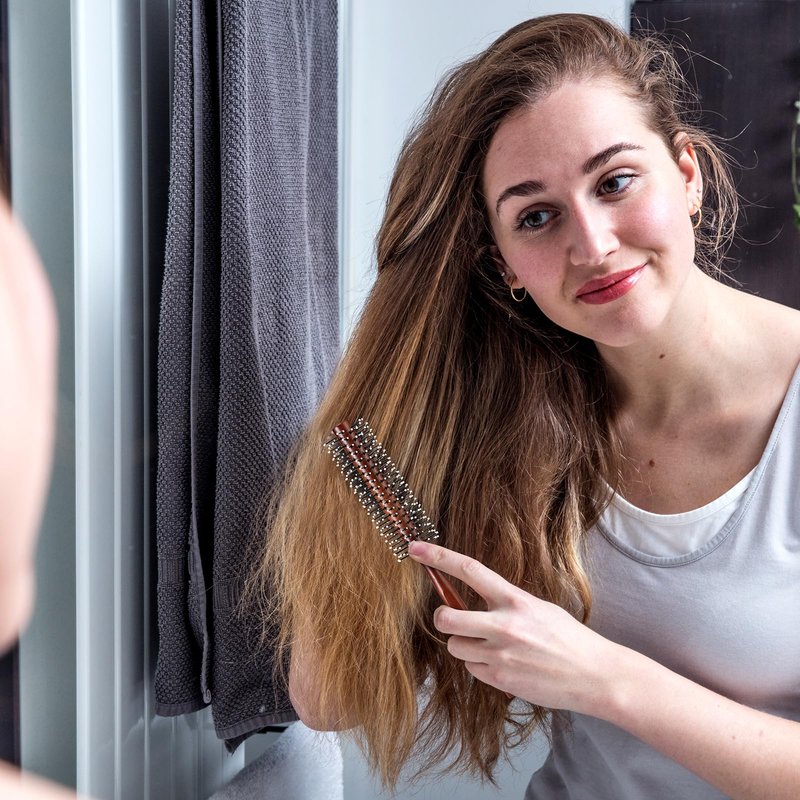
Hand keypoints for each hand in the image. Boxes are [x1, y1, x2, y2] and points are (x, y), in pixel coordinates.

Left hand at [407, 540, 620, 714]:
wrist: (594, 675)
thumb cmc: (567, 638)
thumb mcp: (538, 608)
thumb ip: (506, 603)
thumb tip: (474, 602)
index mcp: (515, 599)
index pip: (469, 570)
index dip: (438, 557)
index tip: (416, 548)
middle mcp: (504, 625)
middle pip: (446, 618)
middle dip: (442, 619)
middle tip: (452, 619)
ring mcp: (500, 655)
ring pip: (455, 647)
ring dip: (465, 646)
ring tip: (490, 647)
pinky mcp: (500, 680)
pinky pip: (472, 669)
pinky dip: (480, 667)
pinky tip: (504, 665)